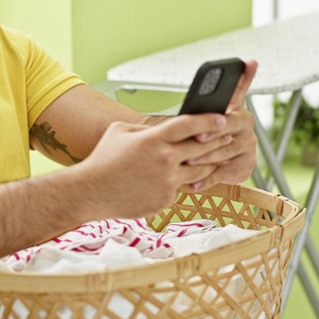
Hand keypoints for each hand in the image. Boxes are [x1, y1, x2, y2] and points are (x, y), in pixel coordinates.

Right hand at [77, 115, 236, 218]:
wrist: (91, 192)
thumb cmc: (102, 159)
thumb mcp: (120, 131)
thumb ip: (145, 128)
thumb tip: (161, 129)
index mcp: (154, 139)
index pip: (190, 125)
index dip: (209, 120)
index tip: (222, 118)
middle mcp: (165, 160)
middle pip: (202, 148)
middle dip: (217, 142)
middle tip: (227, 138)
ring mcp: (167, 182)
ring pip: (198, 172)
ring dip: (206, 165)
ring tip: (211, 160)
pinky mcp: (165, 200)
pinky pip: (180, 189)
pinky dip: (178, 184)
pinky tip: (176, 180)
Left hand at [183, 59, 257, 188]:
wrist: (229, 166)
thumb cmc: (208, 135)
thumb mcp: (205, 116)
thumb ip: (205, 102)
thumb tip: (203, 84)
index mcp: (235, 108)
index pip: (241, 88)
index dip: (244, 78)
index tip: (244, 70)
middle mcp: (244, 124)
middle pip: (230, 124)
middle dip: (212, 131)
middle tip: (198, 136)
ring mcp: (246, 145)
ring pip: (225, 150)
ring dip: (205, 156)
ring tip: (189, 161)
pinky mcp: (243, 166)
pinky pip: (222, 172)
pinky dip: (206, 179)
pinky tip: (193, 183)